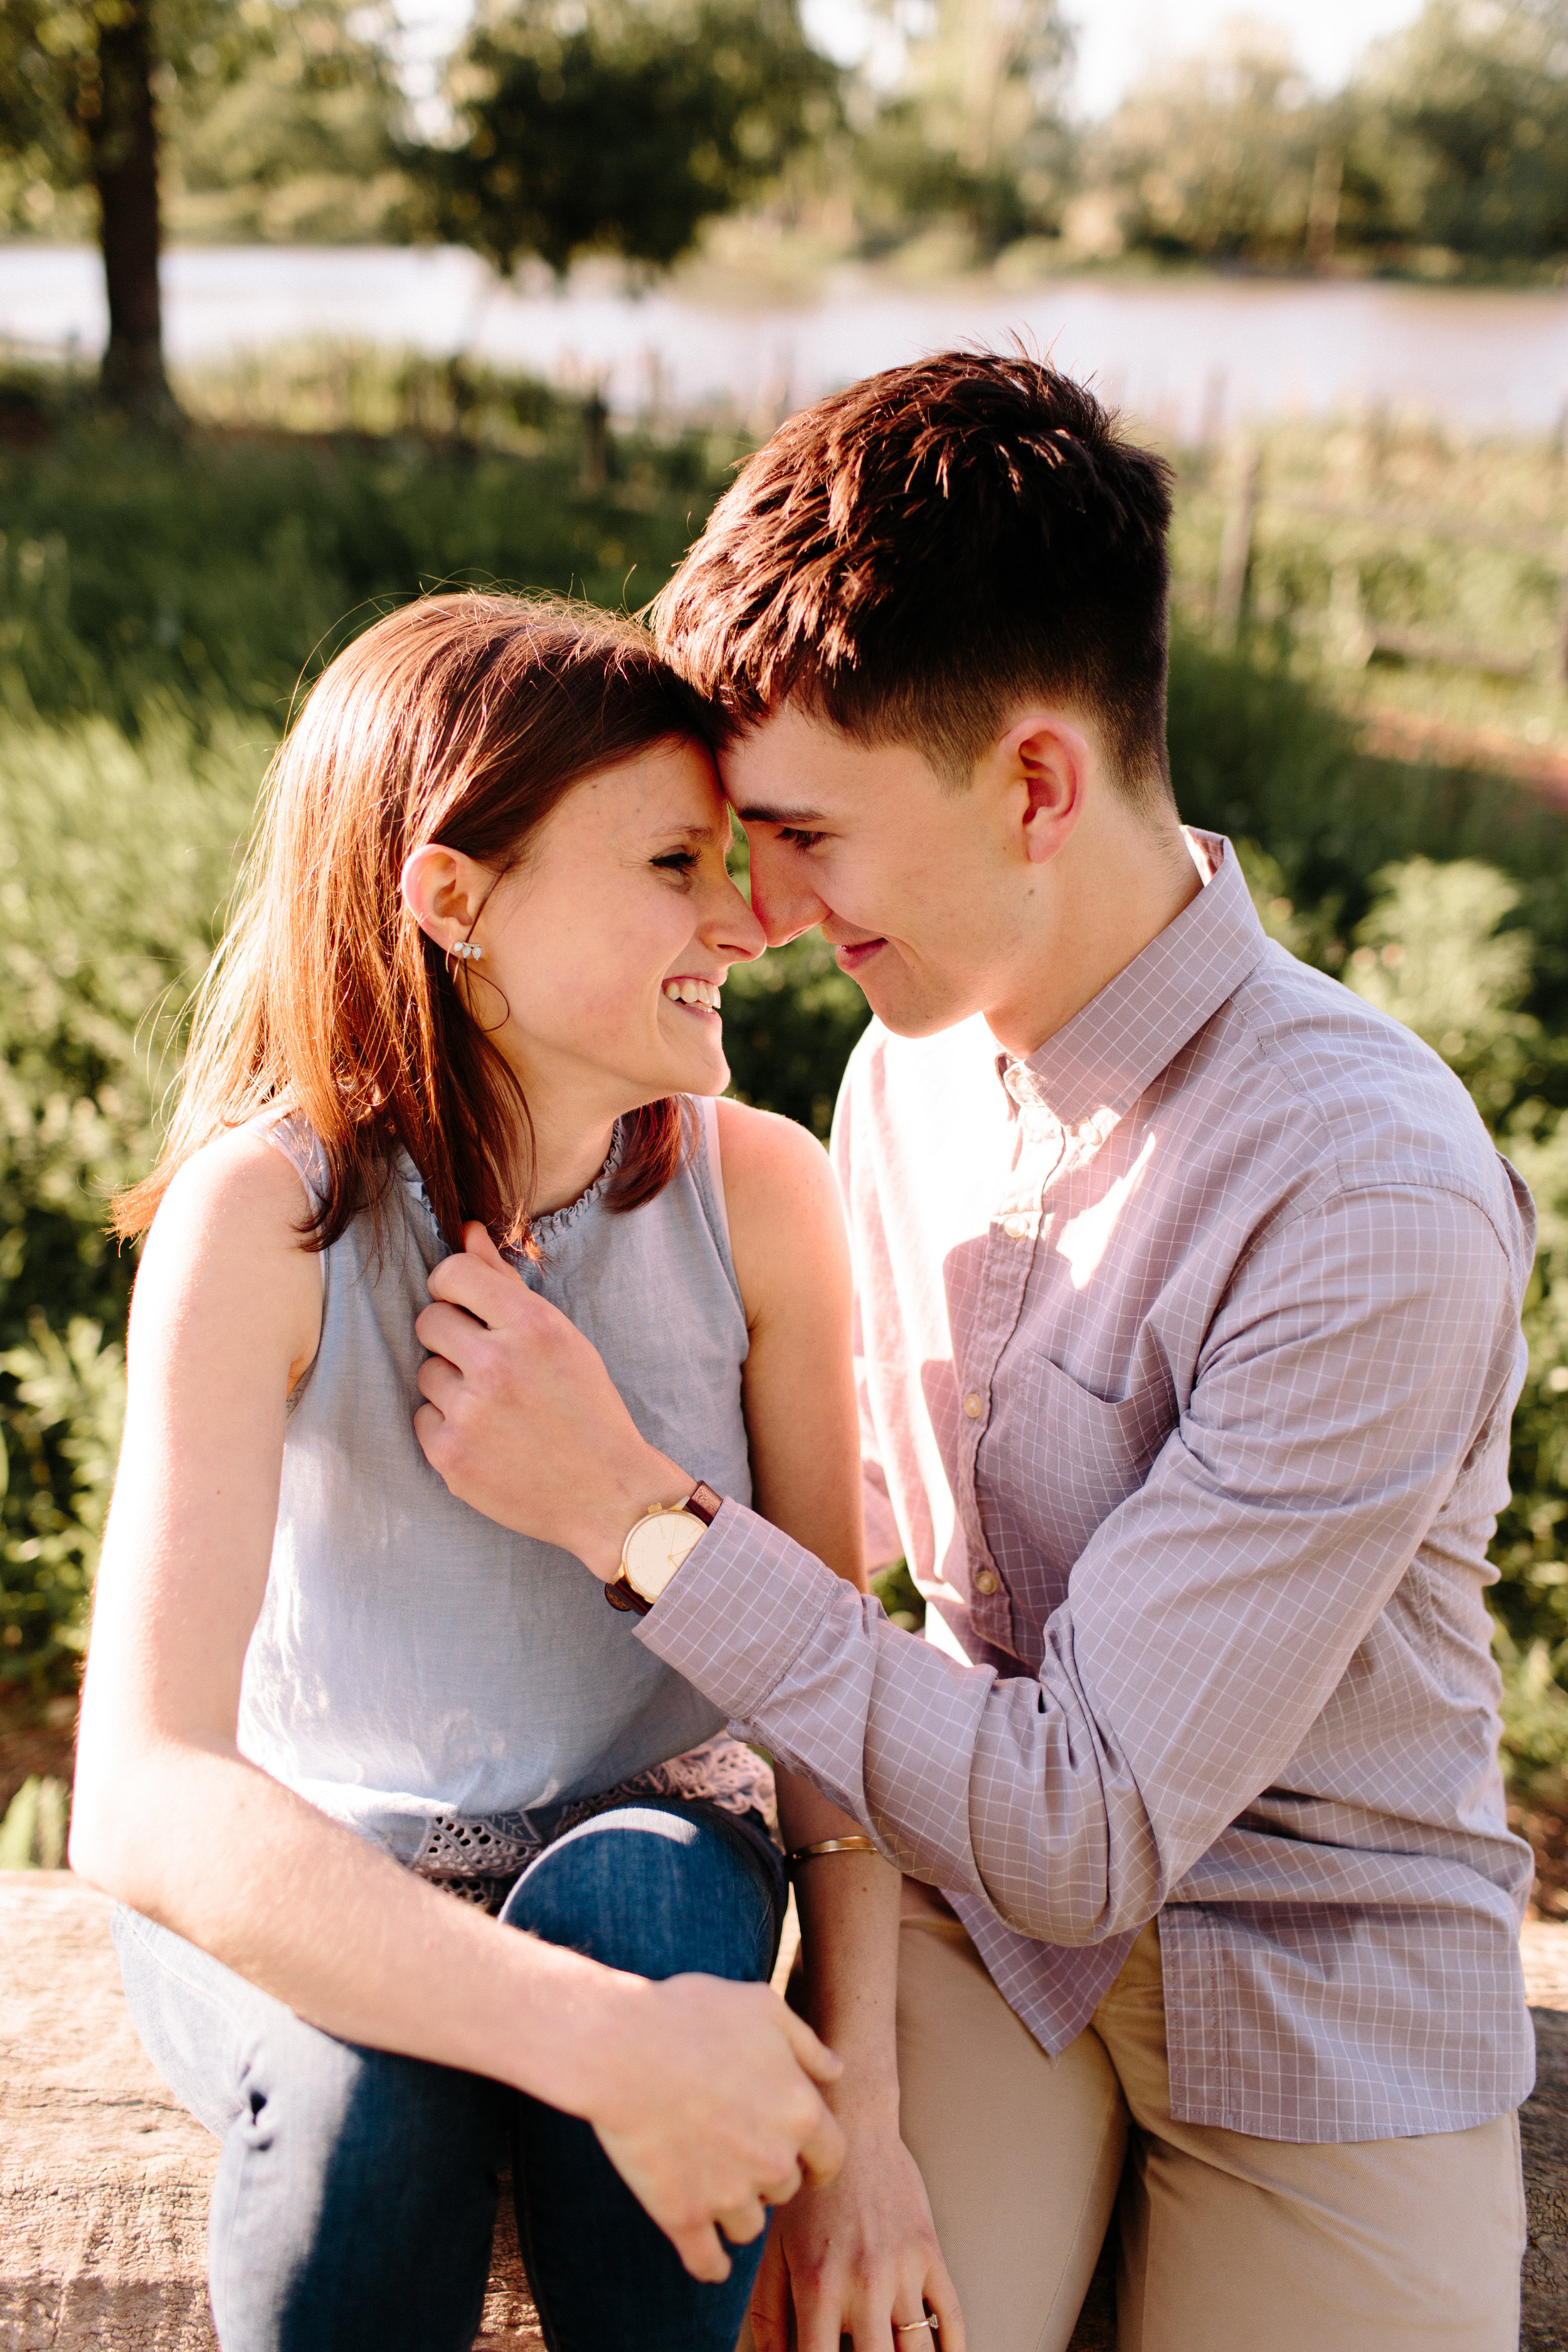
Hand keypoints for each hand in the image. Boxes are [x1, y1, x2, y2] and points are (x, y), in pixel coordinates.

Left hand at [413, 1222, 689, 1576]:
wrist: (606, 1494)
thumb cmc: (587, 1408)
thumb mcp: (561, 1337)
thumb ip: (506, 1283)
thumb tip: (465, 1231)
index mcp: (531, 1325)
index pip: (451, 1273)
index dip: (453, 1288)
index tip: (467, 1307)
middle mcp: (497, 1364)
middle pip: (428, 1320)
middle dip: (451, 1337)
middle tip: (487, 1364)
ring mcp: (470, 1413)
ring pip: (425, 1371)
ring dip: (451, 1384)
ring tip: (494, 1407)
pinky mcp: (450, 1455)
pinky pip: (423, 1417)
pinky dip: (447, 1426)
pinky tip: (487, 1438)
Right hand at [581, 1972, 846, 2283]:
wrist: (623, 2047)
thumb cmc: (693, 2016)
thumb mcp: (762, 2006)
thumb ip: (805, 2043)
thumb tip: (835, 2071)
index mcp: (800, 2113)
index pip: (832, 2158)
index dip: (818, 2159)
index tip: (805, 2162)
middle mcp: (774, 2162)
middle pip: (786, 2190)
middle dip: (768, 2174)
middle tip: (737, 2150)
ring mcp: (728, 2195)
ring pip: (749, 2226)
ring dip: (736, 2211)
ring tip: (711, 2184)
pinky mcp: (683, 2217)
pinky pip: (708, 2263)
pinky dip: (711, 2265)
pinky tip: (708, 2260)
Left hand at [749, 2107, 964, 2350]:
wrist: (852, 2123)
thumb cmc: (808, 2190)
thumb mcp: (775, 2249)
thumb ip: (768, 2314)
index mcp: (818, 2285)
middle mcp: (863, 2282)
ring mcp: (902, 2268)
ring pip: (918, 2351)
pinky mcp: (929, 2251)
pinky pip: (950, 2314)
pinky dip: (952, 2348)